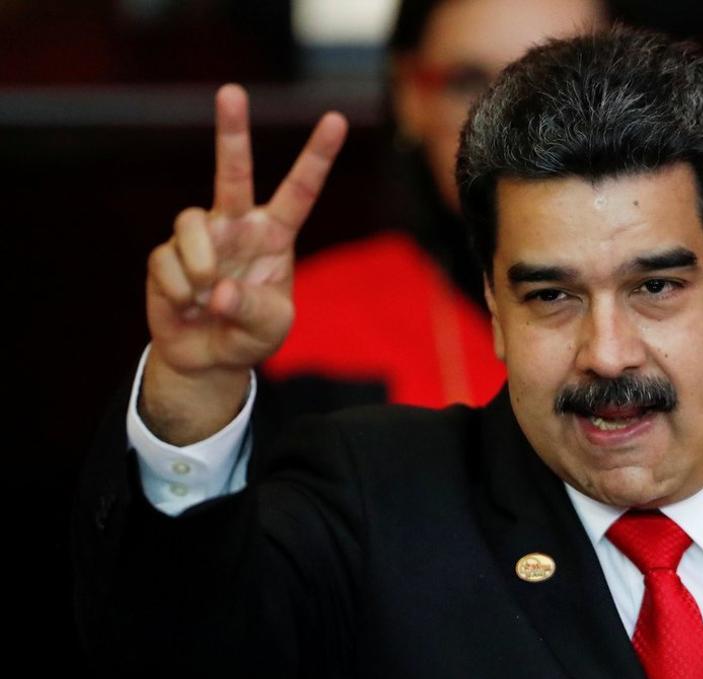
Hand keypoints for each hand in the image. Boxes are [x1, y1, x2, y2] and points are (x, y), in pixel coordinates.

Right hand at [141, 85, 346, 443]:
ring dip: (201, 265)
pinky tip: (187, 306)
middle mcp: (236, 226)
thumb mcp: (272, 328)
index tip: (336, 120)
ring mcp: (200, 238)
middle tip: (231, 92)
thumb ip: (255, 310)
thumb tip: (218, 290)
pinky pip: (168, 263)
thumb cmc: (250, 334)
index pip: (300, 191)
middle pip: (232, 172)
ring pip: (190, 222)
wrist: (208, 359)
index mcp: (275, 236)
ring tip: (207, 296)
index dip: (317, 156)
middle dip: (231, 132)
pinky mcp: (164, 257)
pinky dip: (180, 291)